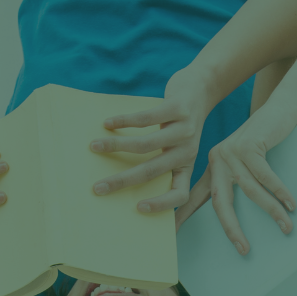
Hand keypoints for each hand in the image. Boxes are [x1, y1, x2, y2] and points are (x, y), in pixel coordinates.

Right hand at [89, 69, 212, 211]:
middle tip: (98, 188)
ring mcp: (184, 130)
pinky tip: (107, 123)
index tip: (139, 207)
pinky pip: (146, 118)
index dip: (162, 204)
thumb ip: (163, 162)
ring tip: (95, 146)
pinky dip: (123, 121)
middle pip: (151, 172)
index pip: (180, 194)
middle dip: (122, 181)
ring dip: (115, 146)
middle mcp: (187, 151)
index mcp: (186, 166)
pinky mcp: (177, 108)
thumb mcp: (180, 147)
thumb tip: (126, 179)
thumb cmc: (181, 124)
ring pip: (144, 145)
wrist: (201, 88)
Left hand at [174, 97, 296, 249]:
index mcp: (213, 168)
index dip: (184, 216)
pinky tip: (291, 205)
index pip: (196, 197)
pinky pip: (266, 177)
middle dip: (232, 228)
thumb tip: (237, 218)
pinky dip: (280, 192)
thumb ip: (237, 183)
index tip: (172, 234)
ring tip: (286, 227)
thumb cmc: (265, 142)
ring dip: (272, 211)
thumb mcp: (245, 163)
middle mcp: (217, 160)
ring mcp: (232, 152)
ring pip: (250, 191)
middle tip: (244, 250)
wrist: (279, 108)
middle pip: (220, 202)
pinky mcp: (249, 145)